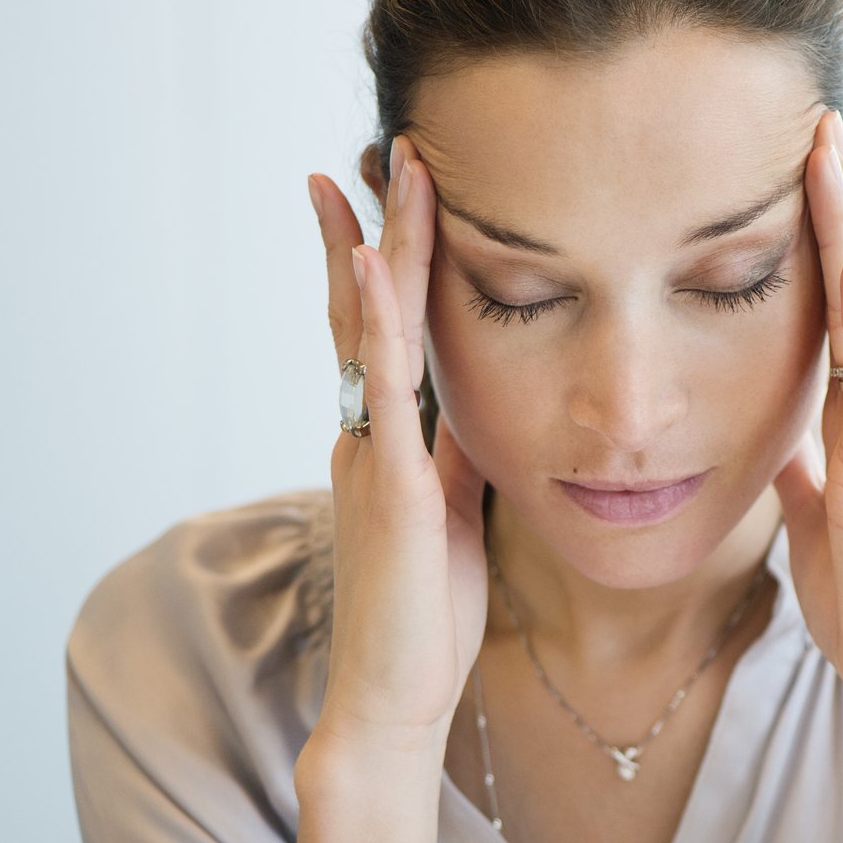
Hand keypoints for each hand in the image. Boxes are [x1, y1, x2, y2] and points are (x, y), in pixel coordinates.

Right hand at [306, 137, 488, 758]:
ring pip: (371, 329)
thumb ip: (453, 453)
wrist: (395, 695)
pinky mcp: (392, 484)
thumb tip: (476, 404)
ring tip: (383, 169)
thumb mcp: (451, 510)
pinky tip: (370, 264)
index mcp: (390, 440)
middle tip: (376, 147)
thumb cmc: (426, 613)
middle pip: (366, 309)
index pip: (384, 331)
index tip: (388, 192)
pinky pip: (382, 387)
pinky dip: (375, 320)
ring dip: (378, 245)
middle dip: (369, 227)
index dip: (384, 261)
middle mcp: (368, 433)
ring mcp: (373, 452)